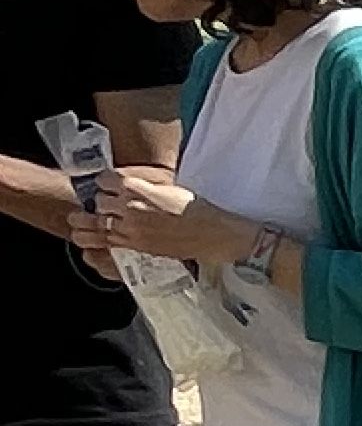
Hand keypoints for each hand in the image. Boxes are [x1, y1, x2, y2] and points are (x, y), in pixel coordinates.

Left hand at [65, 166, 251, 269]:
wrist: (212, 234)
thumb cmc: (196, 209)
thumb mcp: (168, 186)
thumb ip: (143, 185)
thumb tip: (125, 184)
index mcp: (137, 188)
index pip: (104, 179)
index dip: (104, 182)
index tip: (108, 185)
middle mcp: (129, 207)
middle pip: (98, 201)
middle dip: (99, 202)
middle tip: (102, 205)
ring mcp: (131, 228)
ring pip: (96, 224)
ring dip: (88, 223)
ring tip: (85, 222)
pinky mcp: (136, 245)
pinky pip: (108, 242)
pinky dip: (99, 239)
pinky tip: (99, 237)